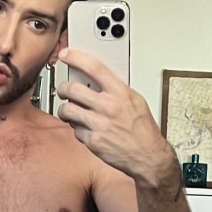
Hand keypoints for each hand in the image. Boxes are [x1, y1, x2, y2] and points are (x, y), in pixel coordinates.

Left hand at [57, 47, 170, 182]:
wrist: (147, 156)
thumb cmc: (143, 129)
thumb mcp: (135, 101)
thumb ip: (116, 89)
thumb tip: (98, 80)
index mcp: (120, 93)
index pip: (94, 67)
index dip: (76, 58)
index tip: (66, 55)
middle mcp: (108, 107)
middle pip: (72, 89)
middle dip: (63, 88)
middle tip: (64, 90)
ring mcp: (98, 124)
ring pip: (67, 110)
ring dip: (65, 110)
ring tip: (70, 111)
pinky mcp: (92, 141)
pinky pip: (75, 130)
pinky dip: (78, 130)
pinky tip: (87, 129)